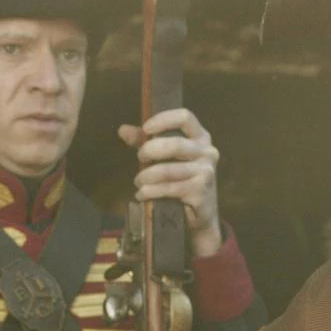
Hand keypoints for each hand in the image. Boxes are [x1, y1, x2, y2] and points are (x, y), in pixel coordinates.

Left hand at [118, 108, 222, 257]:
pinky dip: (151, 192)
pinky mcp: (200, 192)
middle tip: (139, 158)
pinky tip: (142, 195)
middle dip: (151, 150)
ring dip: (147, 176)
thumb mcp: (164, 157)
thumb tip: (122, 130)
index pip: (185, 117)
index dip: (164, 120)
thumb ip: (145, 142)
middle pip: (176, 144)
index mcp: (200, 137)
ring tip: (138, 181)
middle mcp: (208, 152)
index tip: (146, 128)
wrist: (200, 213)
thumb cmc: (181, 179)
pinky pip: (170, 189)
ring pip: (169, 170)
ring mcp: (206, 172)